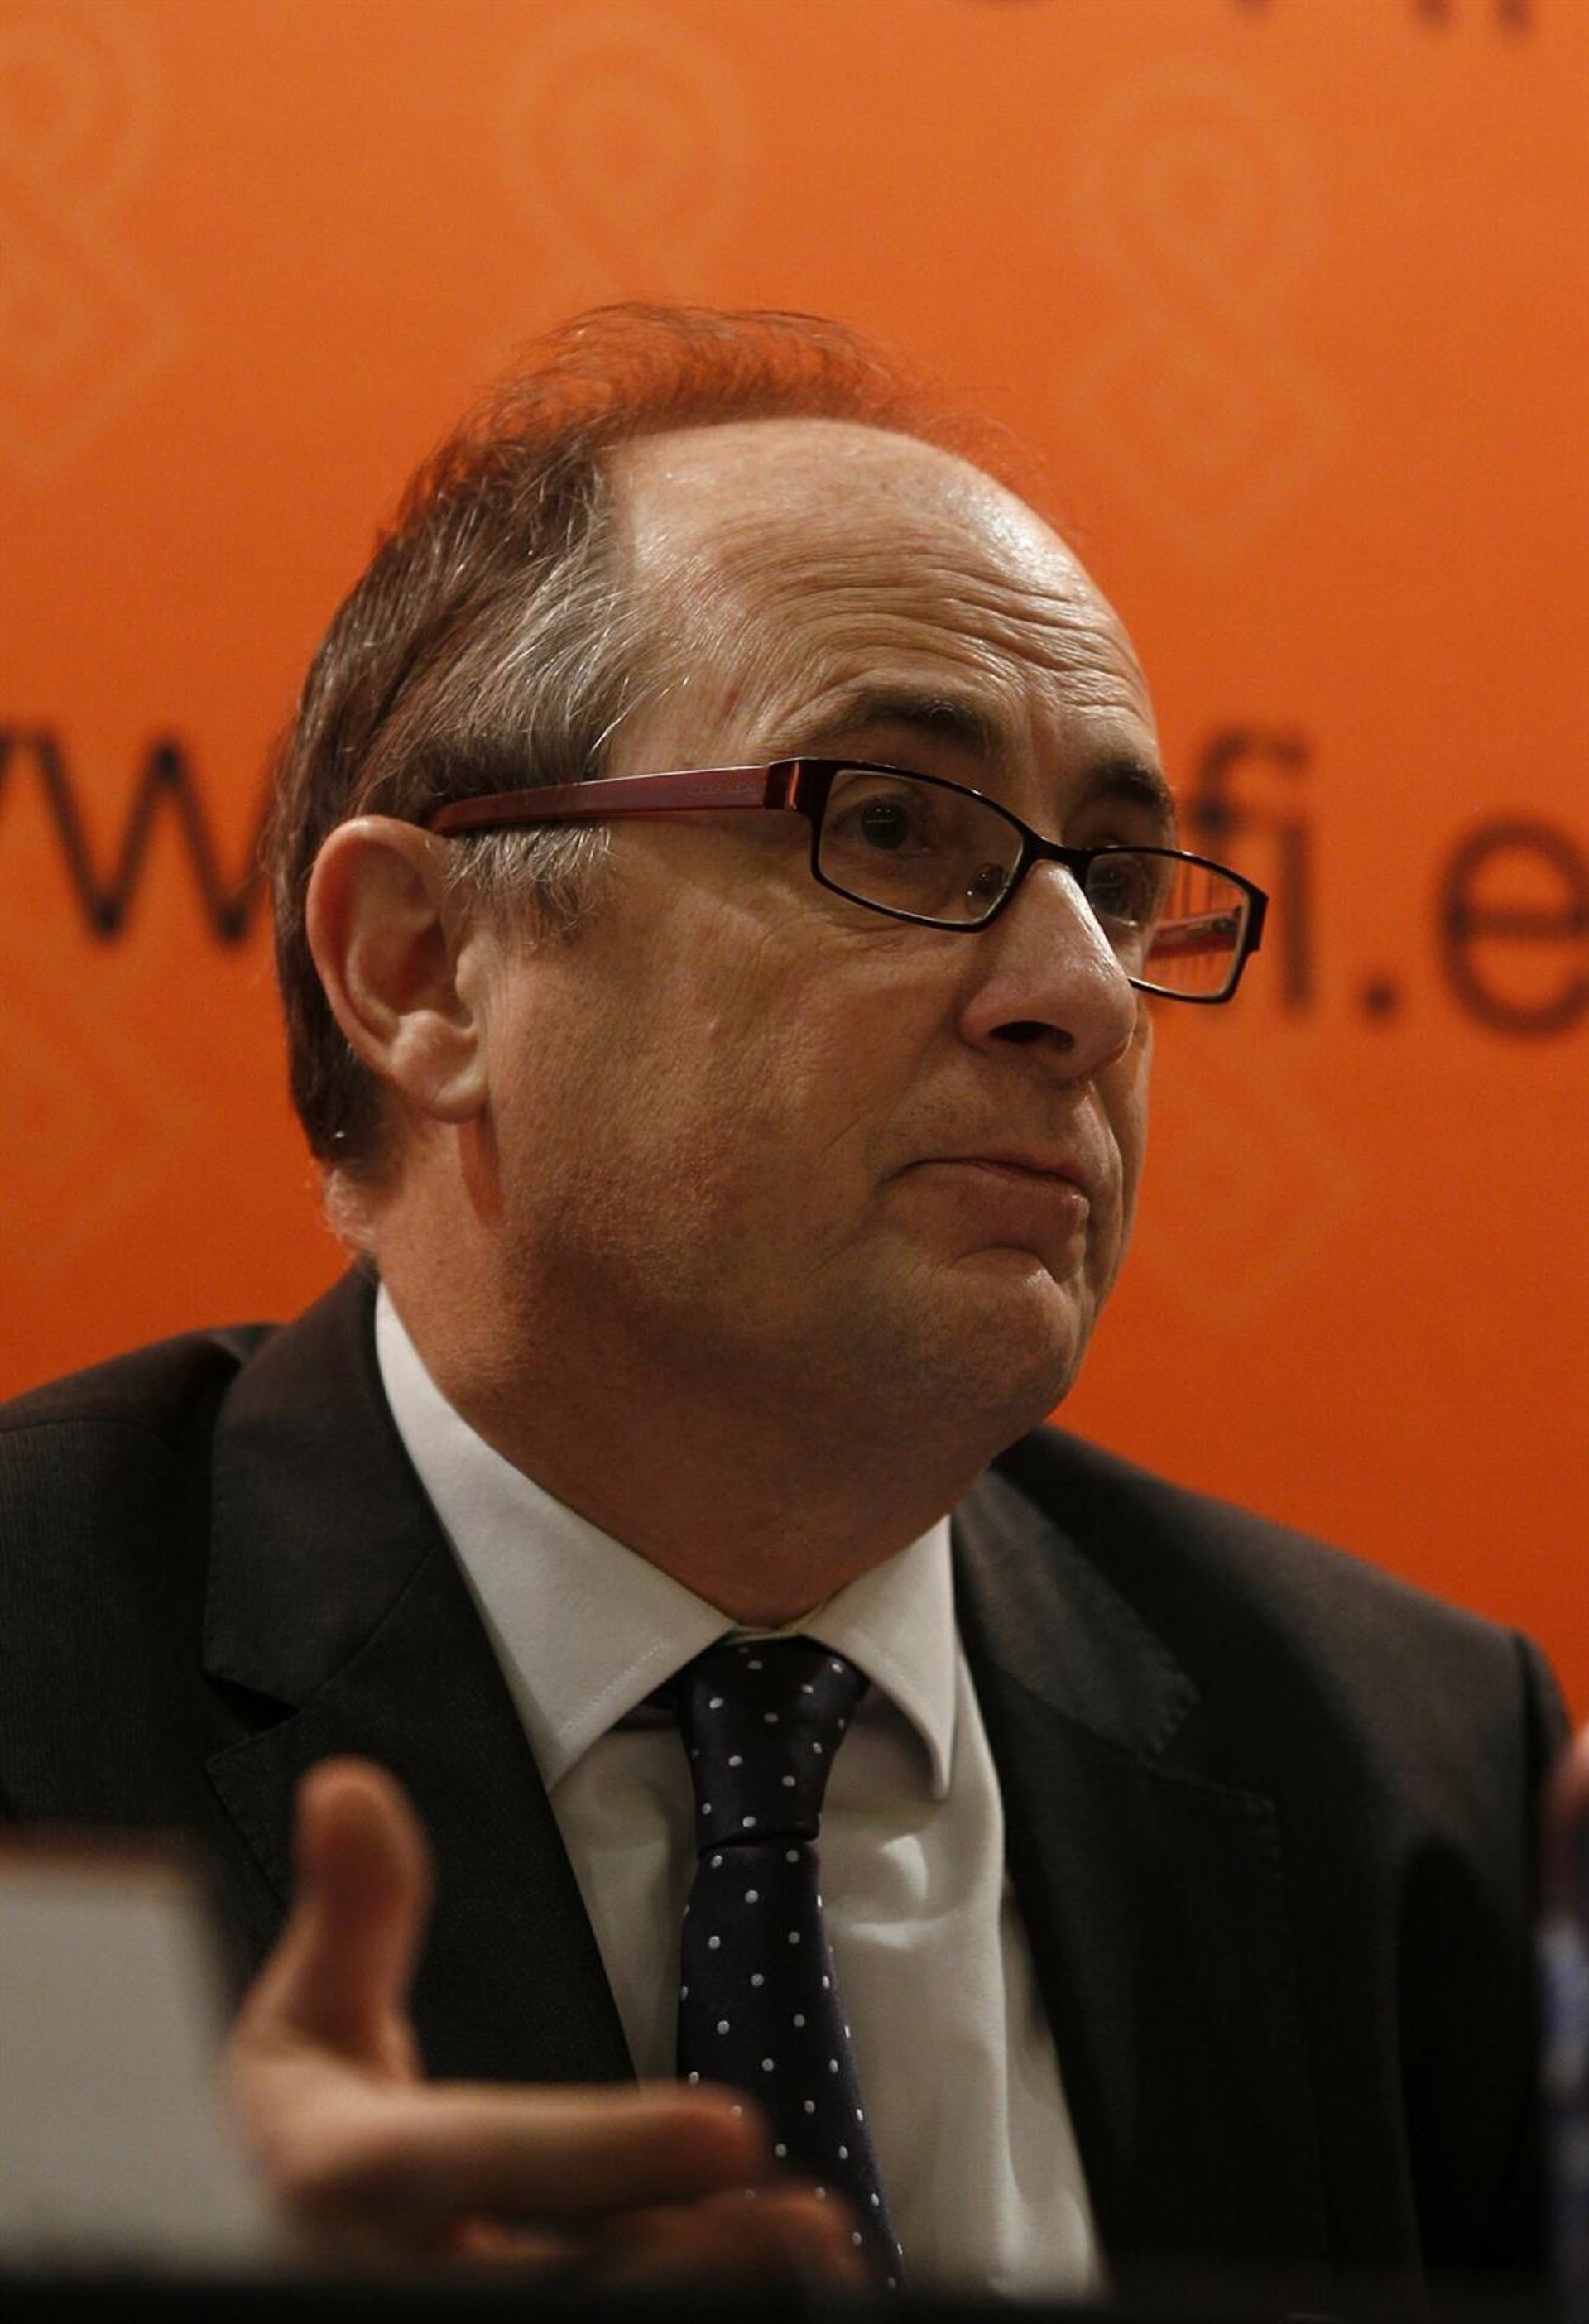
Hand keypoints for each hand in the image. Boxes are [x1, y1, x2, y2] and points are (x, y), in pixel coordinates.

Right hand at [225, 1757, 862, 2282]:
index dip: (609, 2151)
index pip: (481, 2160)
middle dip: (690, 2255)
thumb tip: (351, 1787)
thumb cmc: (288, 2148)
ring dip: (700, 2293)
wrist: (239, 2247)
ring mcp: (416, 2321)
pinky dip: (674, 2315)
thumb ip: (353, 1915)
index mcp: (345, 2175)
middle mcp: (382, 2275)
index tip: (733, 2129)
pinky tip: (765, 2294)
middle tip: (810, 2220)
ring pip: (575, 2320)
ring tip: (814, 2255)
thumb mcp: (302, 2025)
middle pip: (552, 2279)